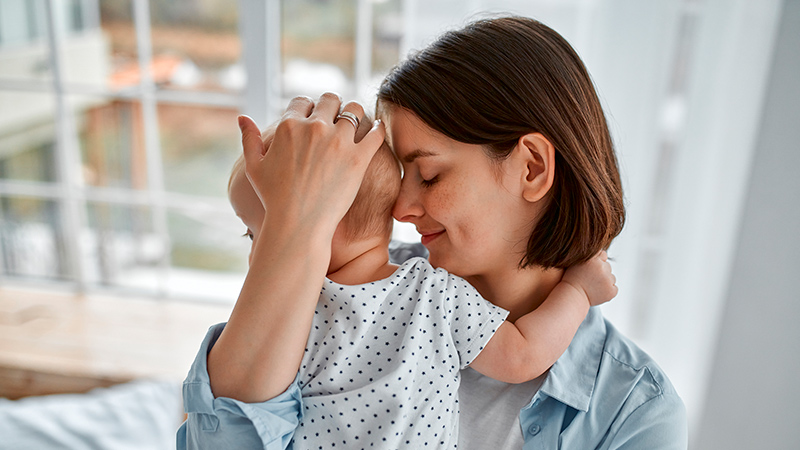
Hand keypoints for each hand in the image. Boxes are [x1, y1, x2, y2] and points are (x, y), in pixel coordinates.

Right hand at [239, 93, 384, 235]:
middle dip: (334, 106)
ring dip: (356, 113)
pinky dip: (378, 128)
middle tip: (339, 116)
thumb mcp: (253, 168)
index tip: (315, 116)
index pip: (303, 101)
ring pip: (355, 110)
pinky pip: (375, 132)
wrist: (298, 225)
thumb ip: (249, 139)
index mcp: (289, 126)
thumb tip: (242, 118)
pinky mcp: (359, 158)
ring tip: (357, 122)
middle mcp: (314, 128)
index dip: (309, 108)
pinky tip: (377, 129)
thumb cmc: (273, 199)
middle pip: (330, 100)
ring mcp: (338, 142)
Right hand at [561, 251, 617, 306]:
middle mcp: (602, 268)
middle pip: (607, 267)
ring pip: (611, 278)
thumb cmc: (572, 280)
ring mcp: (608, 280)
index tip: (591, 268)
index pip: (603, 255)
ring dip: (605, 281)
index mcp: (593, 259)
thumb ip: (590, 256)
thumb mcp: (576, 262)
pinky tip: (597, 292)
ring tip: (592, 286)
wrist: (571, 297)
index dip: (598, 261)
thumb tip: (603, 254)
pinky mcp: (611, 291)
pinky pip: (614, 288)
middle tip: (590, 279)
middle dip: (601, 272)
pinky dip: (608, 291)